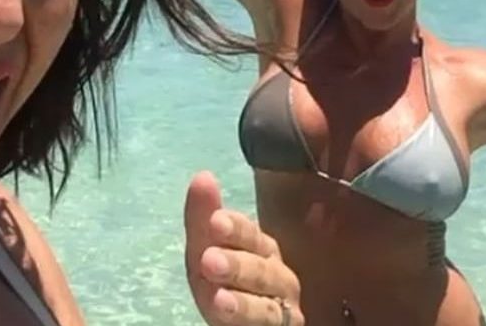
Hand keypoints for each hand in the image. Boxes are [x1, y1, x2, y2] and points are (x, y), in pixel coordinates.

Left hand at [185, 171, 303, 325]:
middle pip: (261, 269)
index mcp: (261, 248)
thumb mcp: (205, 250)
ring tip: (218, 299)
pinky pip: (269, 325)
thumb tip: (203, 175)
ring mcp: (283, 309)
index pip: (249, 234)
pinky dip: (248, 320)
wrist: (244, 318)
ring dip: (243, 301)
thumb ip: (202, 217)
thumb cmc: (224, 280)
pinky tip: (226, 312)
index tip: (215, 221)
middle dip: (236, 265)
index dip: (234, 228)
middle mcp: (277, 275)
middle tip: (210, 260)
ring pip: (267, 304)